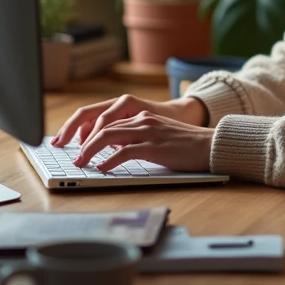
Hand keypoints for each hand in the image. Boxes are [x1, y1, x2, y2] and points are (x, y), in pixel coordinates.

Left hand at [69, 111, 213, 172]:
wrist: (209, 145)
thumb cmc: (185, 145)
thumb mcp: (158, 136)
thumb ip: (138, 138)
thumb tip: (114, 152)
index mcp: (142, 116)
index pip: (108, 121)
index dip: (89, 134)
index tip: (78, 147)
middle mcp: (142, 120)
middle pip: (103, 127)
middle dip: (84, 143)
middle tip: (75, 158)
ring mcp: (148, 132)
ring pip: (109, 137)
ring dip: (90, 151)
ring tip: (82, 163)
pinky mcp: (154, 147)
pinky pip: (124, 152)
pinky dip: (109, 161)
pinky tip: (102, 168)